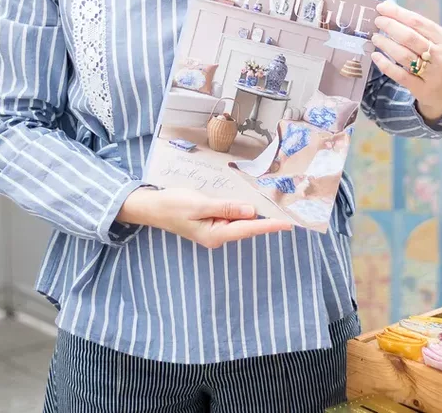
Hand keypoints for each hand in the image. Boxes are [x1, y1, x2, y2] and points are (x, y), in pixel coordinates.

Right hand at [116, 187, 291, 247]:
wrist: (153, 208)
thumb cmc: (173, 205)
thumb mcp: (199, 204)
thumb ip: (225, 208)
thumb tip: (250, 211)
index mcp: (216, 234)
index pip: (248, 229)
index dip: (269, 226)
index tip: (288, 225)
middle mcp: (218, 236)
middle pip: (247, 227)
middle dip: (266, 220)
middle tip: (288, 213)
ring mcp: (215, 230)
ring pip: (240, 223)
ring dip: (256, 216)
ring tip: (275, 208)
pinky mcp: (212, 223)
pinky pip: (232, 218)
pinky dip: (242, 212)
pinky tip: (250, 205)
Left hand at [370, 0, 441, 123]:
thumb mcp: (441, 44)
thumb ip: (420, 29)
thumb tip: (389, 7)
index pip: (419, 22)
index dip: (398, 13)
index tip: (382, 8)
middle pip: (410, 37)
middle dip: (390, 27)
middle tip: (377, 22)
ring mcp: (433, 74)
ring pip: (403, 55)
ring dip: (386, 44)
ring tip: (375, 38)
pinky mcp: (422, 89)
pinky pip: (400, 75)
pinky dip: (385, 64)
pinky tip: (376, 57)